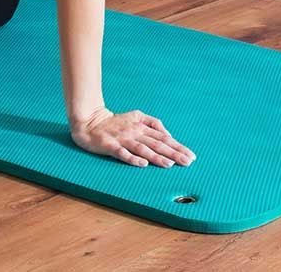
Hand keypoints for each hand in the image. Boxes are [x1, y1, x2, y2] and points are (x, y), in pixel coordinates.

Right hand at [71, 108, 194, 167]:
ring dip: (157, 157)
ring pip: (143, 149)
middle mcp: (135, 132)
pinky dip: (133, 159)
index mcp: (142, 126)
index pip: (164, 138)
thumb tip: (168, 133)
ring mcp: (123, 139)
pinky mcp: (110, 146)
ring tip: (170, 164)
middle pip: (157, 144)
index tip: (191, 156)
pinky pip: (123, 153)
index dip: (178, 147)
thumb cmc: (115, 122)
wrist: (89, 122)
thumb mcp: (136, 116)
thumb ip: (152, 123)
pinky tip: (142, 165)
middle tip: (187, 162)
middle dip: (174, 153)